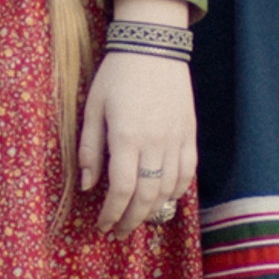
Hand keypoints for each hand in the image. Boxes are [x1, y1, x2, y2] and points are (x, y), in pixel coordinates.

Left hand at [75, 50, 196, 239]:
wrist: (153, 46)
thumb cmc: (117, 75)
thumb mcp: (93, 108)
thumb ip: (90, 148)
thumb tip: (88, 185)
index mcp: (126, 136)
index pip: (121, 190)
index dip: (112, 214)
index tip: (103, 226)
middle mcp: (154, 142)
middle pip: (146, 197)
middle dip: (131, 220)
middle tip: (118, 232)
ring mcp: (176, 139)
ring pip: (168, 189)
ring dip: (152, 210)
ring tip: (137, 219)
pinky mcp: (190, 134)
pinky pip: (188, 173)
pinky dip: (176, 192)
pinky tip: (163, 199)